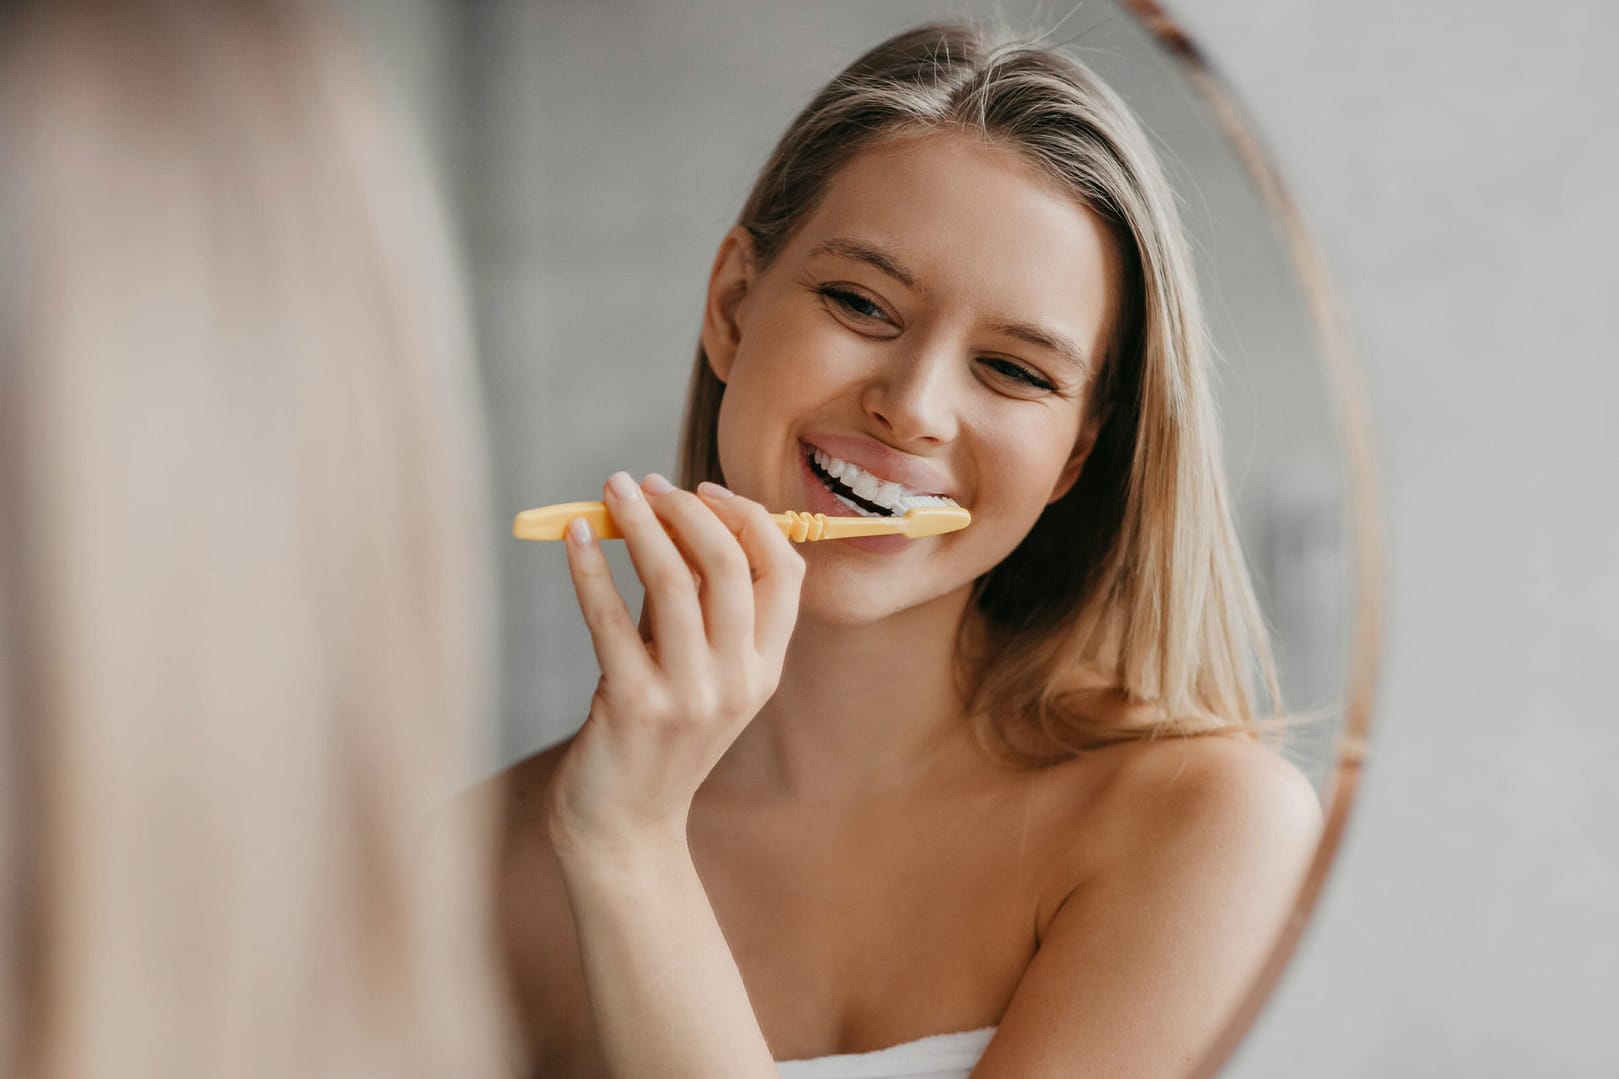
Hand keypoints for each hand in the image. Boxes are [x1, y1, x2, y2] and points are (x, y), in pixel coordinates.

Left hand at [545, 471, 804, 857]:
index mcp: (766, 669)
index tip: (704, 490)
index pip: (784, 571)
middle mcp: (738, 682)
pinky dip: (589, 567)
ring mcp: (688, 697)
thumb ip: (696, 606)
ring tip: (612, 490)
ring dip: (639, 522)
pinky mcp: (632, 705)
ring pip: (671, 581)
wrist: (625, 827)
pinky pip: (608, 617)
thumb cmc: (657, 736)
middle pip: (729, 565)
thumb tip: (672, 516)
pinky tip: (573, 538)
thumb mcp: (698, 672)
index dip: (748, 518)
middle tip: (647, 483)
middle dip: (687, 509)